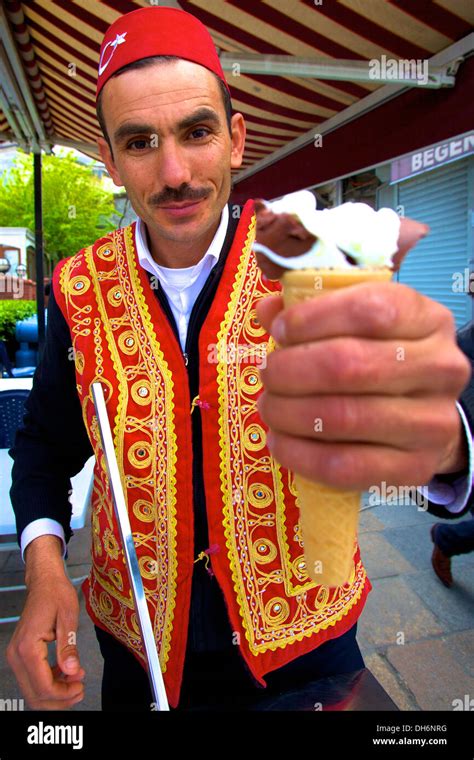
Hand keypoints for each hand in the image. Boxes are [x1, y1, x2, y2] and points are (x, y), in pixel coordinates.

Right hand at [6, 537, 84, 709]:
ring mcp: (16, 657)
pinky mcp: (21, 655)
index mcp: (28, 648)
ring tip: (76, 680)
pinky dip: (49, 683)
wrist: (44, 582)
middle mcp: (16, 656)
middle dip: (59, 699)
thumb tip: (72, 672)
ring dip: (55, 693)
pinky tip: (65, 673)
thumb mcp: (68, 617)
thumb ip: (68, 647)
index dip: (63, 693)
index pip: (43, 686)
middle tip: (80, 689)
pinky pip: (32, 679)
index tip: (81, 685)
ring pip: (32, 691)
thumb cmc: (56, 594)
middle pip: (35, 695)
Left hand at [256, 282, 470, 489]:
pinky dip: (299, 454)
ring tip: (270, 406)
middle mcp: (441, 369)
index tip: (279, 330)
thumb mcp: (358, 323)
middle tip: (267, 374)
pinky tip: (279, 441)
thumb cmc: (381, 359)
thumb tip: (268, 310)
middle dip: (290, 370)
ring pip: (344, 417)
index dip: (311, 318)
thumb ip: (314, 309)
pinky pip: (344, 465)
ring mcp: (433, 423)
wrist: (425, 417)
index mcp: (428, 320)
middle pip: (350, 364)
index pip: (369, 310)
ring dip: (289, 412)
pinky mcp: (415, 468)